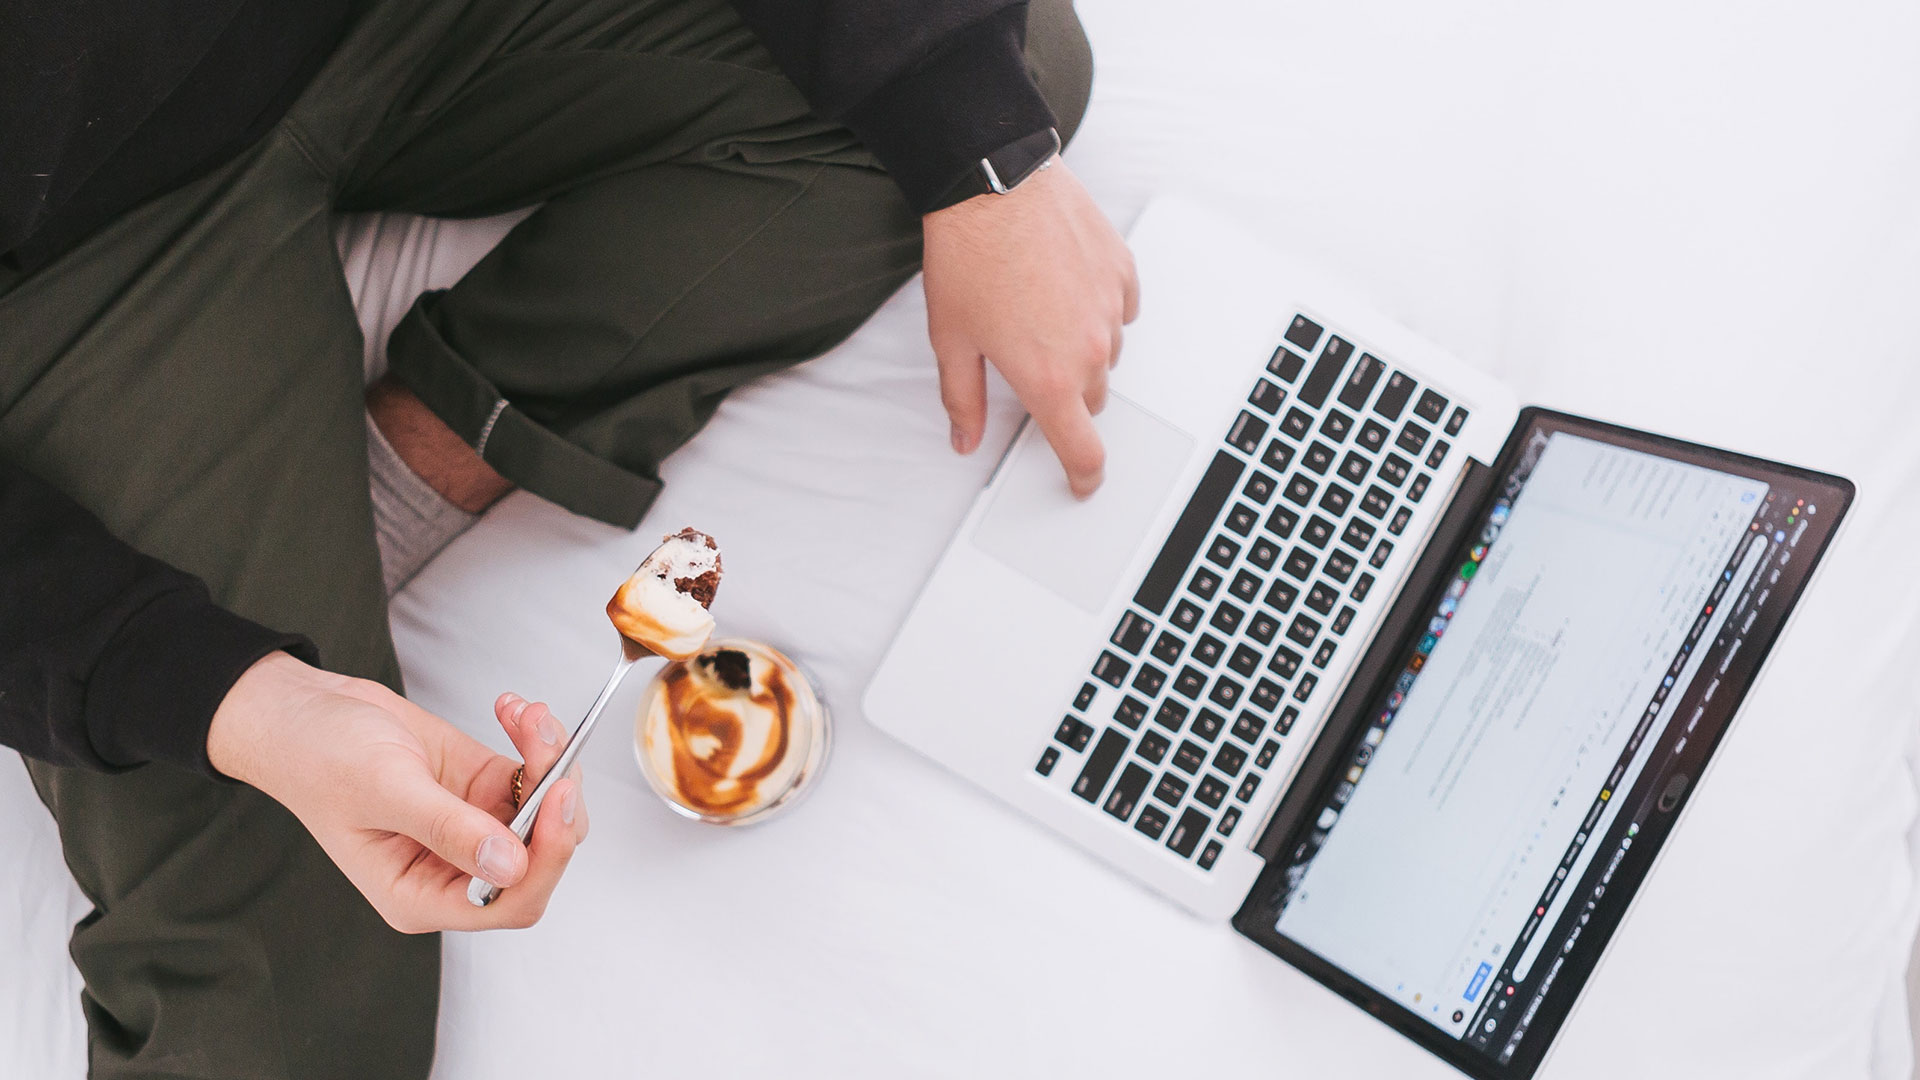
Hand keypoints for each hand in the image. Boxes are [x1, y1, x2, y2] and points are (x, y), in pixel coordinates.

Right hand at [207, 651, 589, 932]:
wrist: (310, 712)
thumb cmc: (321, 757)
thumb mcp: (384, 789)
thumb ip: (447, 829)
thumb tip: (509, 865)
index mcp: (420, 895)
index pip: (508, 902)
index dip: (545, 858)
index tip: (556, 797)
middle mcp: (453, 870)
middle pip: (540, 857)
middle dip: (555, 799)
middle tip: (548, 743)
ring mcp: (474, 828)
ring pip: (546, 812)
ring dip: (550, 759)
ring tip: (526, 714)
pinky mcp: (484, 789)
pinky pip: (534, 775)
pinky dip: (536, 741)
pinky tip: (512, 709)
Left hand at [922, 159, 1138, 497]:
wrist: (993, 184)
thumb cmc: (969, 256)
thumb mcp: (952, 339)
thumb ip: (963, 399)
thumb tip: (965, 438)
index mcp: (1047, 379)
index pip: (1082, 451)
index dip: (1083, 476)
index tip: (1082, 482)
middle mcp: (1089, 351)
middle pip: (1091, 399)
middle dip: (1065, 393)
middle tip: (1030, 363)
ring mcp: (1112, 310)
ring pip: (1106, 353)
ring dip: (1081, 348)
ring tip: (1038, 311)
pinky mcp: (1122, 272)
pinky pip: (1120, 307)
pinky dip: (1097, 306)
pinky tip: (1062, 284)